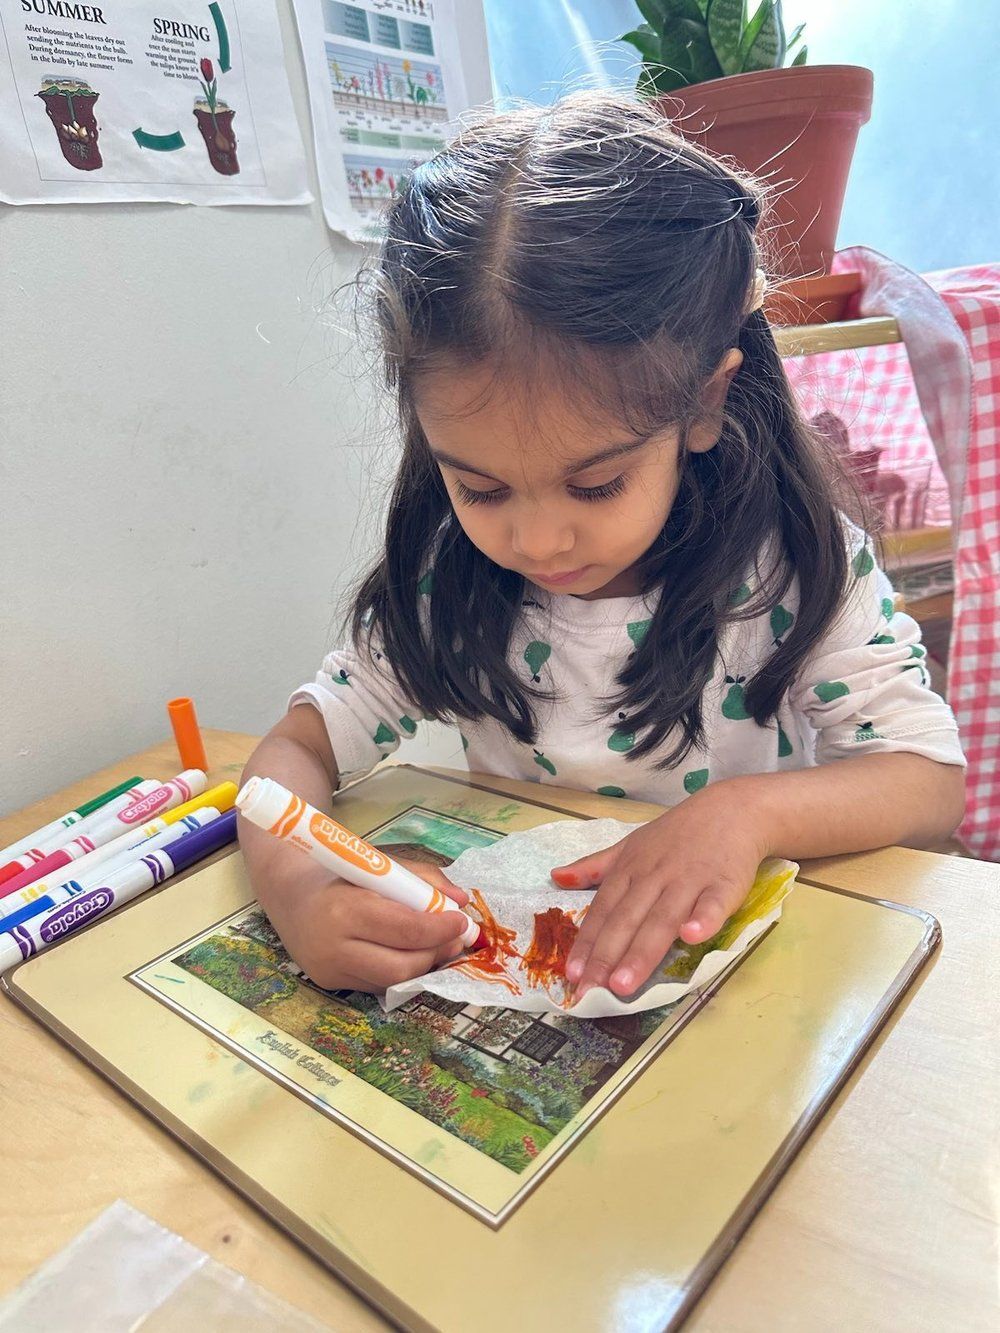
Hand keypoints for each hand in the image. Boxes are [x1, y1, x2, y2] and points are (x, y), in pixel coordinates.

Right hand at [267, 858, 472, 992]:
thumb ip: (423, 879)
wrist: (291, 895)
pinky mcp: (330, 984)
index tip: (461, 921)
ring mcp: (329, 971)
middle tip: (456, 940)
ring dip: (424, 967)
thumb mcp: (381, 865)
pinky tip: (412, 955)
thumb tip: (460, 900)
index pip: (404, 930)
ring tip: (439, 947)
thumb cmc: (341, 875)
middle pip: (401, 966)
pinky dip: (401, 972)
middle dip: (436, 954)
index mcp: (346, 909)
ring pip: (391, 982)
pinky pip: (377, 985)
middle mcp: (334, 946)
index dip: (440, 929)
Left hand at [550, 787, 767, 997]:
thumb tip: (555, 877)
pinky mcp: (724, 883)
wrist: (732, 810)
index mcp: (630, 868)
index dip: (587, 942)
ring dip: (642, 951)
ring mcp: (689, 879)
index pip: (603, 910)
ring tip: (623, 984)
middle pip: (627, 919)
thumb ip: (595, 866)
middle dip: (606, 956)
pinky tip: (692, 937)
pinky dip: (703, 920)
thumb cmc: (678, 834)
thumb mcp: (631, 844)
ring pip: (662, 919)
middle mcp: (654, 876)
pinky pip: (713, 904)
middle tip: (589, 991)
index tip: (571, 974)